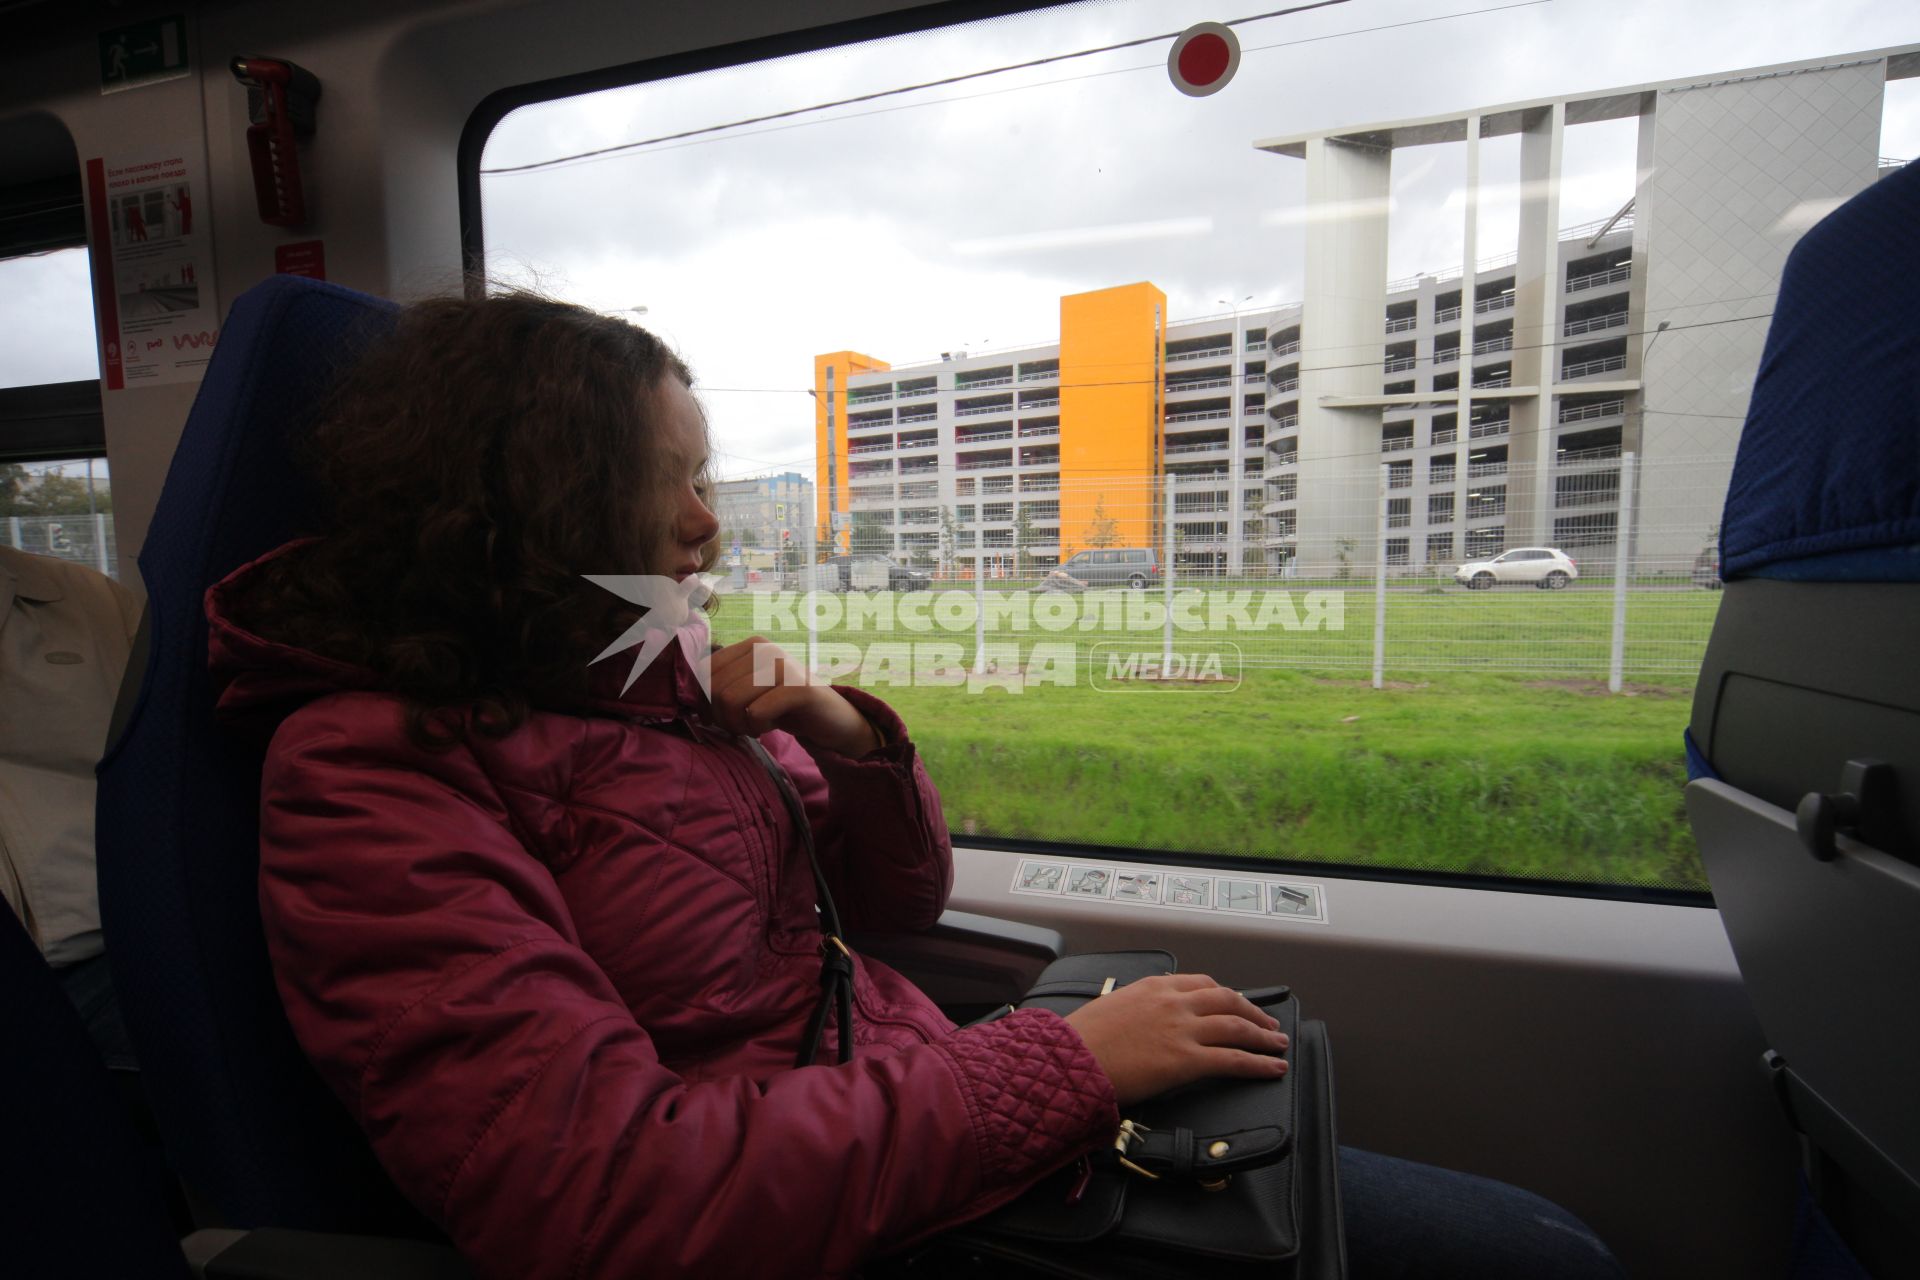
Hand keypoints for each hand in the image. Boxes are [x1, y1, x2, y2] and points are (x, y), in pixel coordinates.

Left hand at [708, 636, 881, 757]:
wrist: (831, 719)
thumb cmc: (784, 706)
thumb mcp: (750, 691)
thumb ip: (722, 687)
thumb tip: (690, 701)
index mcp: (751, 645)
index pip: (704, 671)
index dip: (704, 701)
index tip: (722, 717)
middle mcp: (766, 649)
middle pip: (715, 688)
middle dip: (722, 717)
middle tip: (742, 726)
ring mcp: (783, 665)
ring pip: (730, 701)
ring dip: (739, 724)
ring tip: (756, 726)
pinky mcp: (799, 688)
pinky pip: (755, 714)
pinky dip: (758, 728)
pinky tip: (773, 725)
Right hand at [1063, 974, 1287, 1106]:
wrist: (1070, 1058)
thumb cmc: (1082, 1039)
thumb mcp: (1111, 1007)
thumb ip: (1136, 1008)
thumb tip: (1144, 1020)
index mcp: (1155, 987)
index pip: (1202, 984)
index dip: (1227, 996)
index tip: (1237, 1004)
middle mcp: (1174, 1002)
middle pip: (1228, 1001)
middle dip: (1254, 1012)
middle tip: (1269, 1025)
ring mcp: (1183, 1030)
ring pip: (1238, 1027)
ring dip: (1264, 1036)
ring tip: (1279, 1046)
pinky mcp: (1187, 1060)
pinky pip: (1234, 1059)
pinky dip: (1259, 1064)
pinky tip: (1274, 1069)